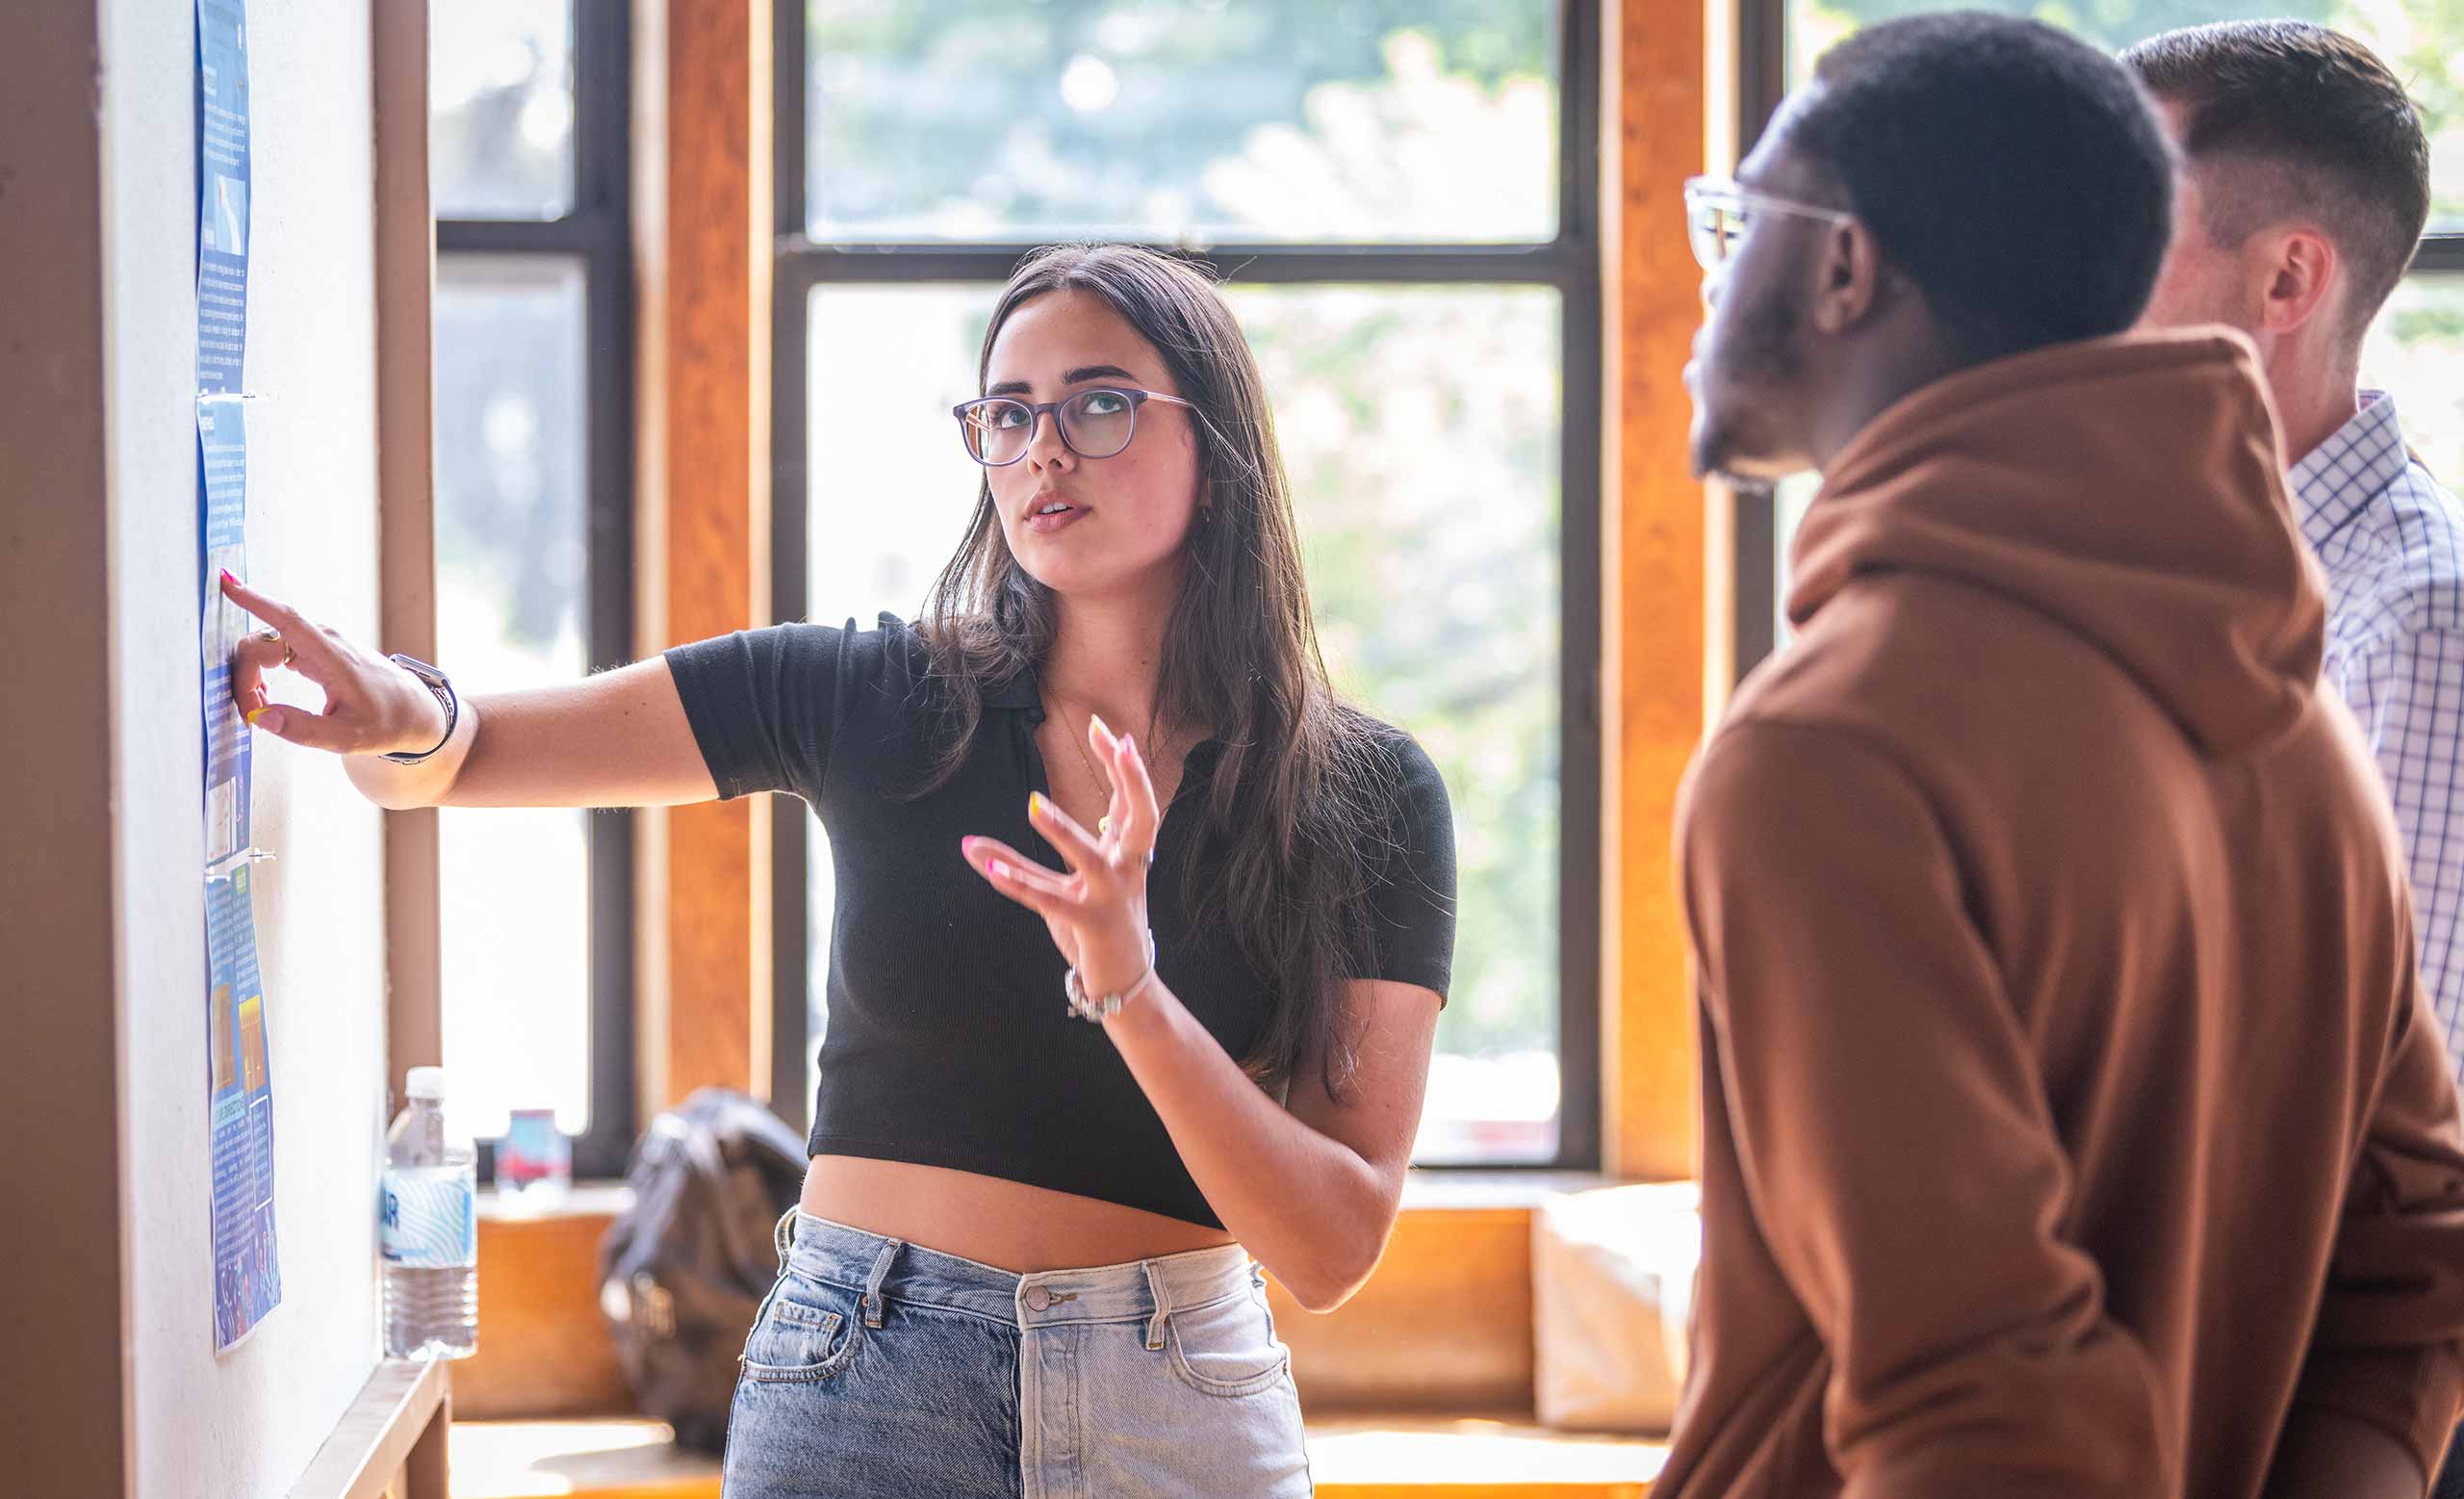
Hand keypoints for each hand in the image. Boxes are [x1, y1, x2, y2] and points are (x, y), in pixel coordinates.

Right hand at [219, 572, 445, 756]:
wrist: (411, 710)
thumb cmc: (385, 721)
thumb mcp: (347, 737)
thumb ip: (303, 730)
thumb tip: (261, 718)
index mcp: (332, 655)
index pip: (287, 620)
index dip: (254, 601)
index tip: (225, 582)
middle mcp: (323, 640)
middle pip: (261, 642)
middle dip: (244, 676)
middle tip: (252, 716)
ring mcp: (319, 641)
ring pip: (265, 646)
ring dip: (251, 676)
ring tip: (262, 709)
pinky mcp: (315, 648)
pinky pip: (275, 651)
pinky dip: (261, 672)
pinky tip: (265, 695)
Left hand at [963, 716, 1159, 1000]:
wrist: (1124, 985)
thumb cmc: (1098, 927)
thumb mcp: (1067, 887)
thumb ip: (1028, 859)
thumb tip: (983, 835)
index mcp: (1127, 855)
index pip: (1131, 802)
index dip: (1123, 766)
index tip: (1107, 730)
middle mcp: (1126, 869)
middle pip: (1140, 817)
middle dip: (1130, 778)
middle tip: (1116, 741)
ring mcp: (1110, 896)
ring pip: (1088, 856)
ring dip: (1061, 830)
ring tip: (1032, 804)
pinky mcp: (1090, 922)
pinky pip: (1051, 900)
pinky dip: (1018, 884)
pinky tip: (989, 868)